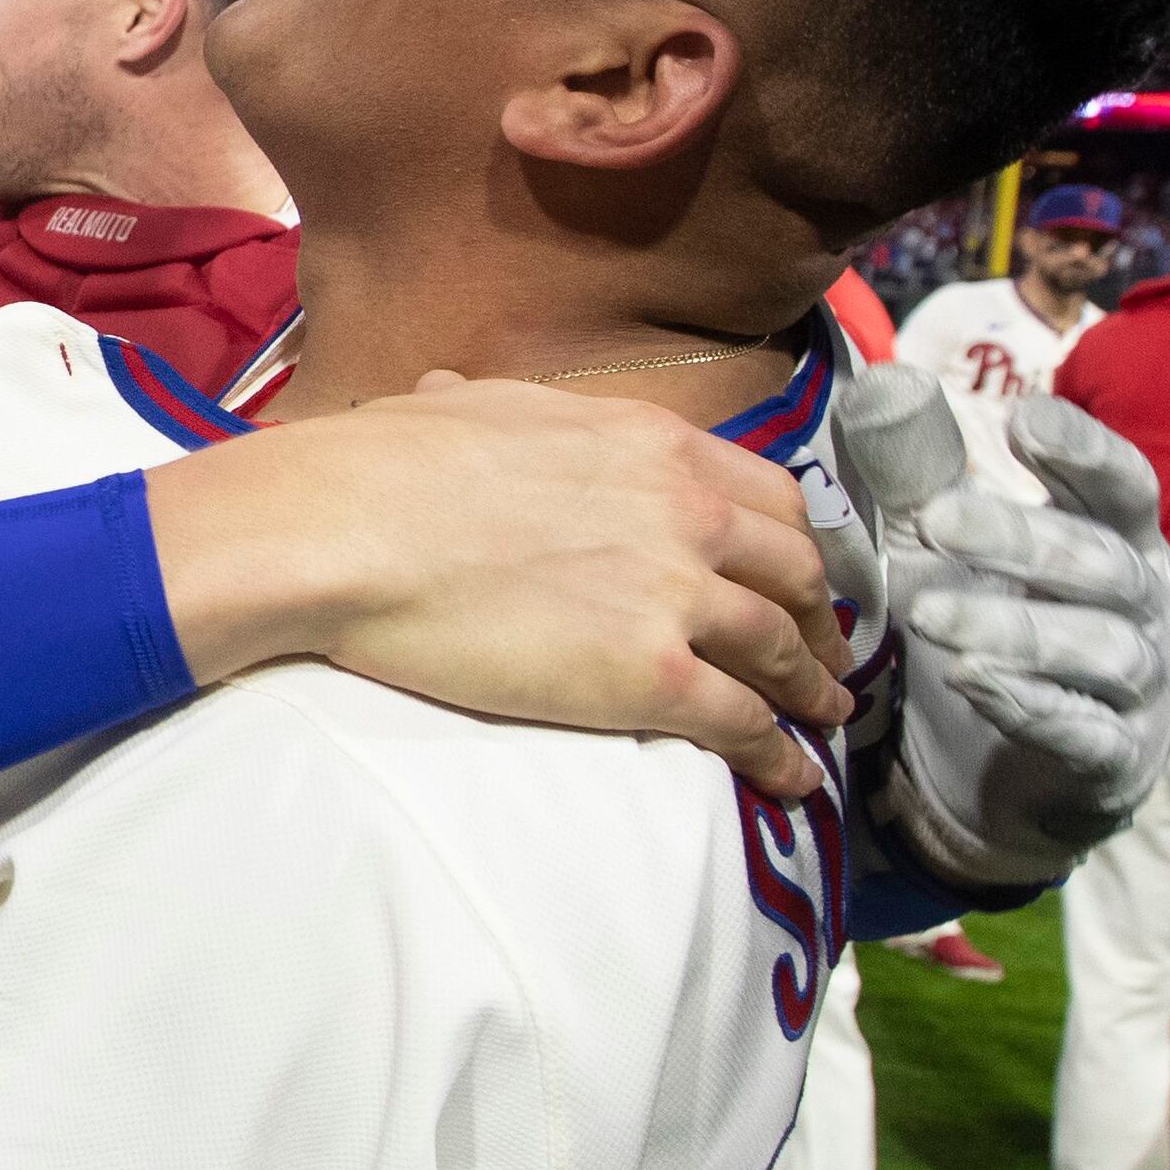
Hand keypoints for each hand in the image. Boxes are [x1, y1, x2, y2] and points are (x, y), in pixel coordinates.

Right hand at [147, 373, 850, 800]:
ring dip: (813, 688)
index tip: (794, 573)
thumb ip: (496, 407)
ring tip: (824, 716)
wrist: (346, 530)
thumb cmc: (385, 465)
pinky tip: (791, 777)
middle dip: (819, 616)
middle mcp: (687, 511)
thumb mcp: (463, 404)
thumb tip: (449, 393)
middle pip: (795, 570)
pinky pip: (742, 722)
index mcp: (653, 444)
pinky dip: (779, 753)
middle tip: (823, 650)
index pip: (766, 494)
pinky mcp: (651, 675)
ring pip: (782, 649)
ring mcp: (676, 594)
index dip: (792, 543)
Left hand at [838, 372, 1169, 884]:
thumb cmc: (989, 622)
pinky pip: (1085, 730)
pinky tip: (966, 680)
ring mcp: (1145, 688)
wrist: (1009, 773)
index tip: (1023, 418)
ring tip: (929, 617)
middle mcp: (1150, 607)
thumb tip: (882, 384)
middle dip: (1021, 538)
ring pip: (1101, 649)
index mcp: (1122, 539)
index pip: (1123, 485)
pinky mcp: (1118, 760)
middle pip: (1104, 563)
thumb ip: (920, 472)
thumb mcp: (946, 547)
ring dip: (1015, 628)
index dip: (1083, 452)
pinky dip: (1027, 705)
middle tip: (934, 522)